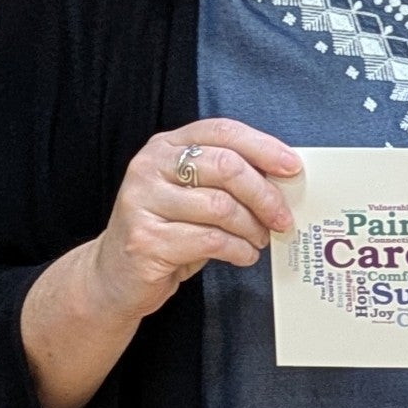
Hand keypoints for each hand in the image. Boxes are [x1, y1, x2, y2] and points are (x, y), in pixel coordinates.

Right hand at [85, 119, 300, 323]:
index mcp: (165, 146)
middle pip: (227, 167)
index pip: (222, 131)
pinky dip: (238, 250)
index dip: (263, 147)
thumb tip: (283, 179)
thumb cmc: (166, 231)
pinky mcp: (145, 240)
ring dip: (252, 227)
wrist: (115, 276)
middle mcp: (149, 167)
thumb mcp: (193, 195)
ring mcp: (142, 202)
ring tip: (259, 239)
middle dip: (265, 195)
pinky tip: (243, 255)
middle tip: (282, 217)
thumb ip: (226, 180)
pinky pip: (211, 241)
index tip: (292, 167)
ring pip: (222, 207)